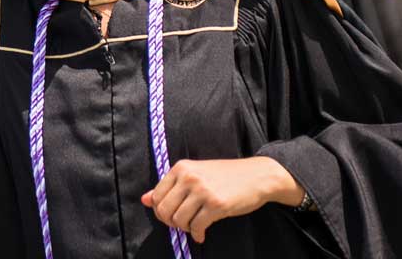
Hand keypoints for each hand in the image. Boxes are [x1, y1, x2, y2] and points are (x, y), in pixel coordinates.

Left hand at [141, 157, 302, 243]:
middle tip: (182, 225)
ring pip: (178, 220)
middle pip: (164, 210)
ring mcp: (202, 191)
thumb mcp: (195, 174)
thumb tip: (144, 200)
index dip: (160, 211)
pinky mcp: (216, 205)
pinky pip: (196, 227)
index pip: (156, 196)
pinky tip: (202, 234)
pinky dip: (197, 234)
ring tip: (193, 227)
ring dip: (184, 229)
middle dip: (171, 222)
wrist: (256, 176)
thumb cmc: (224, 176)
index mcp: (181, 168)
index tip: (171, 216)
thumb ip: (169, 187)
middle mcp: (189, 177)